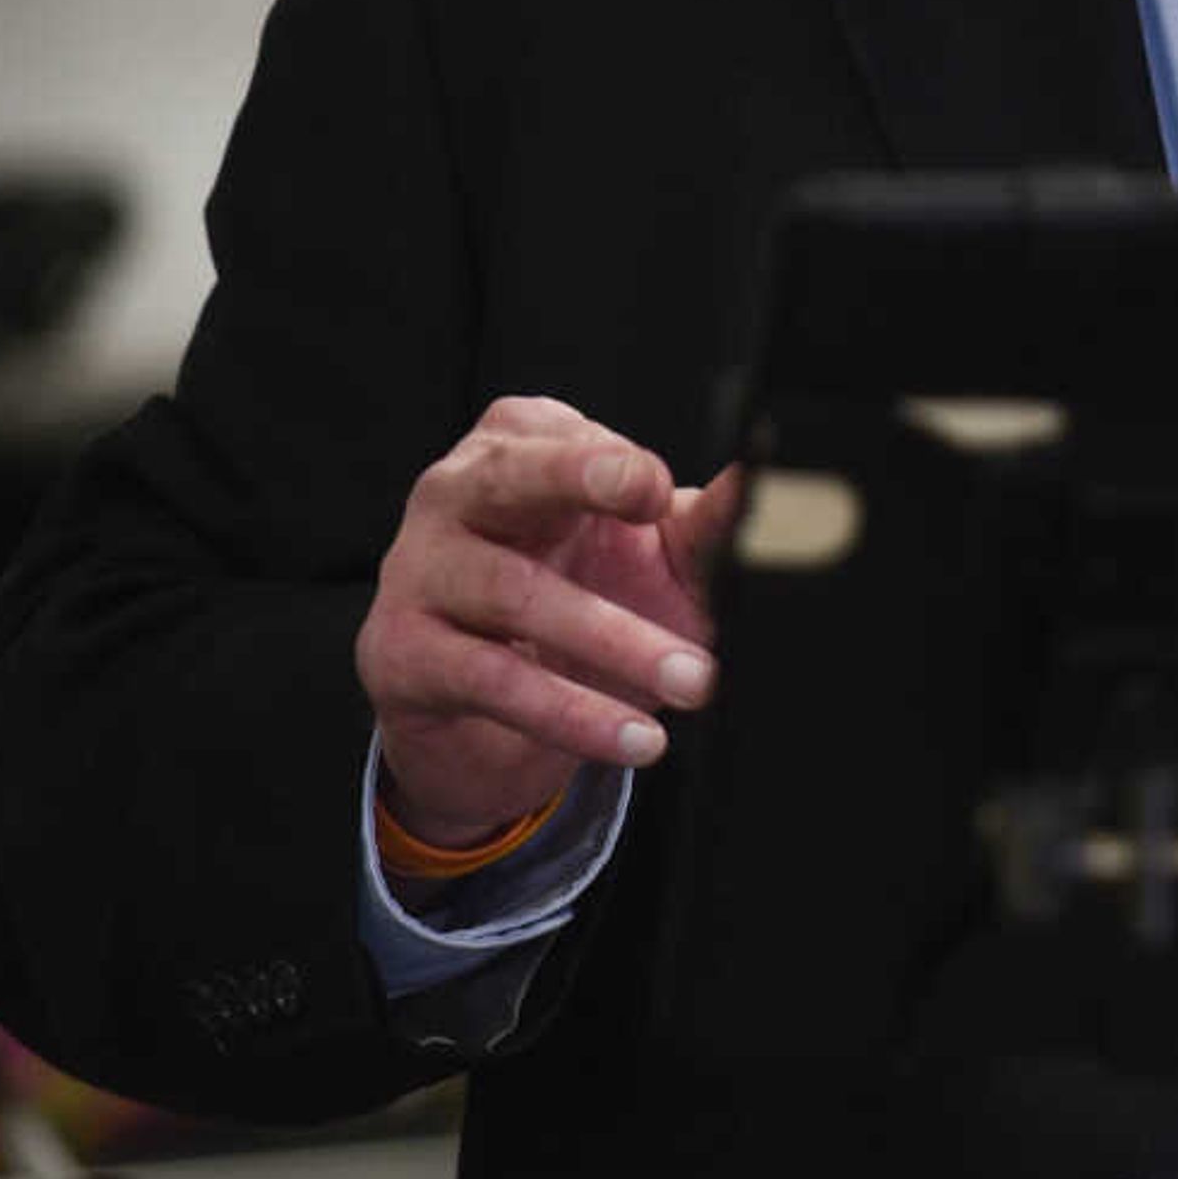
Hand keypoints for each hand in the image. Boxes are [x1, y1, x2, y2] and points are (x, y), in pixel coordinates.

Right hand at [352, 396, 743, 849]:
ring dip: (617, 643)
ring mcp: (419, 571)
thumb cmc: (578, 595)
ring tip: (695, 682)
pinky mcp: (403, 654)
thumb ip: (710, 517)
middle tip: (658, 504)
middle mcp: (455, 493)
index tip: (665, 492)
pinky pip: (494, 681)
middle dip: (581, 481)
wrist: (490, 716)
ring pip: (517, 595)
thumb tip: (774, 475)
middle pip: (514, 477)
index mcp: (519, 446)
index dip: (618, 463)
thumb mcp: (654, 554)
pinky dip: (571, 714)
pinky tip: (635, 739)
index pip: (570, 439)